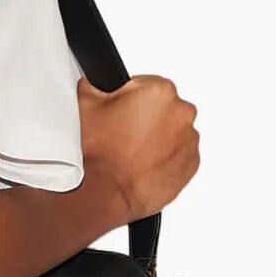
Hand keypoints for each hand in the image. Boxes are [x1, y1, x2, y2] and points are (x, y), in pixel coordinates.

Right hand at [77, 75, 199, 222]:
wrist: (105, 193)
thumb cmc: (99, 154)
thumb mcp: (84, 104)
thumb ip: (94, 85)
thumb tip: (94, 84)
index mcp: (160, 91)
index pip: (147, 87)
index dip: (130, 101)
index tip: (120, 115)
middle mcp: (181, 113)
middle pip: (164, 109)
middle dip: (147, 120)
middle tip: (123, 137)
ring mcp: (189, 141)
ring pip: (174, 133)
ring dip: (157, 140)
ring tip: (132, 154)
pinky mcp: (191, 165)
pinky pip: (180, 156)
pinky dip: (166, 159)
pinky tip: (144, 165)